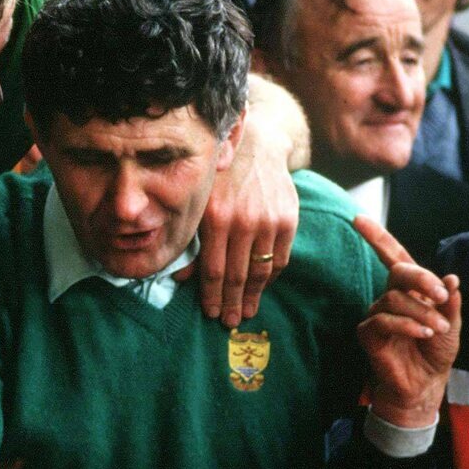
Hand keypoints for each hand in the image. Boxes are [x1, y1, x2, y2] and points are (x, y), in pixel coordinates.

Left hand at [198, 91, 300, 325]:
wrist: (256, 145)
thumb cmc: (218, 177)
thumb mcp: (198, 205)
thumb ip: (191, 242)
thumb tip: (180, 280)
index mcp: (216, 219)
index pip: (214, 270)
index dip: (212, 296)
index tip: (211, 314)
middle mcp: (243, 222)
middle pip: (237, 276)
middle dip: (232, 303)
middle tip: (230, 323)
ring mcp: (269, 222)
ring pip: (261, 271)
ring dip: (253, 296)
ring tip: (248, 312)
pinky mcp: (288, 220)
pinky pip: (280, 259)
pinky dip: (271, 278)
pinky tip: (262, 288)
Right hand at [354, 216, 460, 427]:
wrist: (425, 385)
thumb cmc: (435, 353)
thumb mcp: (452, 325)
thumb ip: (449, 303)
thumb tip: (450, 278)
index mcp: (409, 290)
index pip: (393, 257)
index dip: (377, 237)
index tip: (358, 219)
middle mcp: (390, 298)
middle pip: (397, 271)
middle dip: (420, 278)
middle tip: (441, 295)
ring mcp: (376, 315)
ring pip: (392, 297)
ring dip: (420, 310)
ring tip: (437, 328)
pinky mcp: (368, 334)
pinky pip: (382, 320)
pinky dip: (407, 324)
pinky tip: (423, 332)